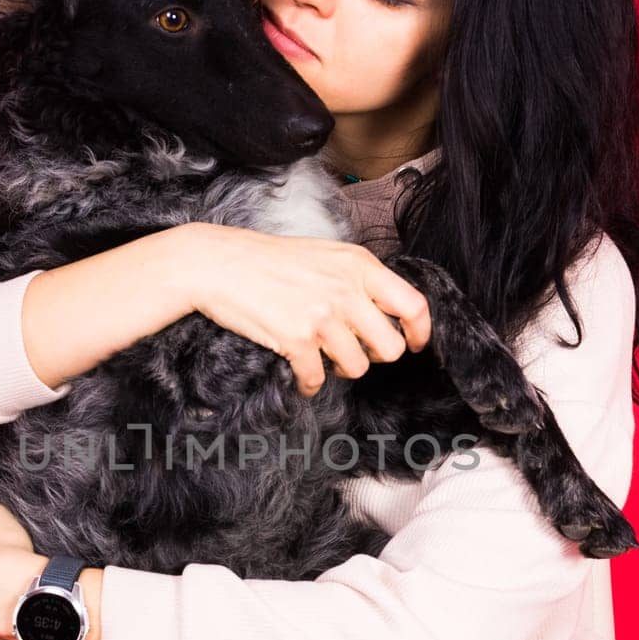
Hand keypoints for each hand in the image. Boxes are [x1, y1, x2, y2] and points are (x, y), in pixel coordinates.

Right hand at [189, 225, 431, 397]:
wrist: (217, 263)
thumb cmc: (268, 260)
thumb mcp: (325, 255)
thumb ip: (357, 279)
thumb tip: (384, 314)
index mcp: (359, 265)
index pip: (414, 304)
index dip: (420, 333)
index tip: (414, 344)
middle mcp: (347, 290)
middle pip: (391, 347)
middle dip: (375, 356)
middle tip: (355, 351)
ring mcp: (322, 315)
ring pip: (358, 367)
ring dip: (340, 370)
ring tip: (321, 356)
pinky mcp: (296, 338)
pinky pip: (317, 380)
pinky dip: (308, 384)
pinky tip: (299, 373)